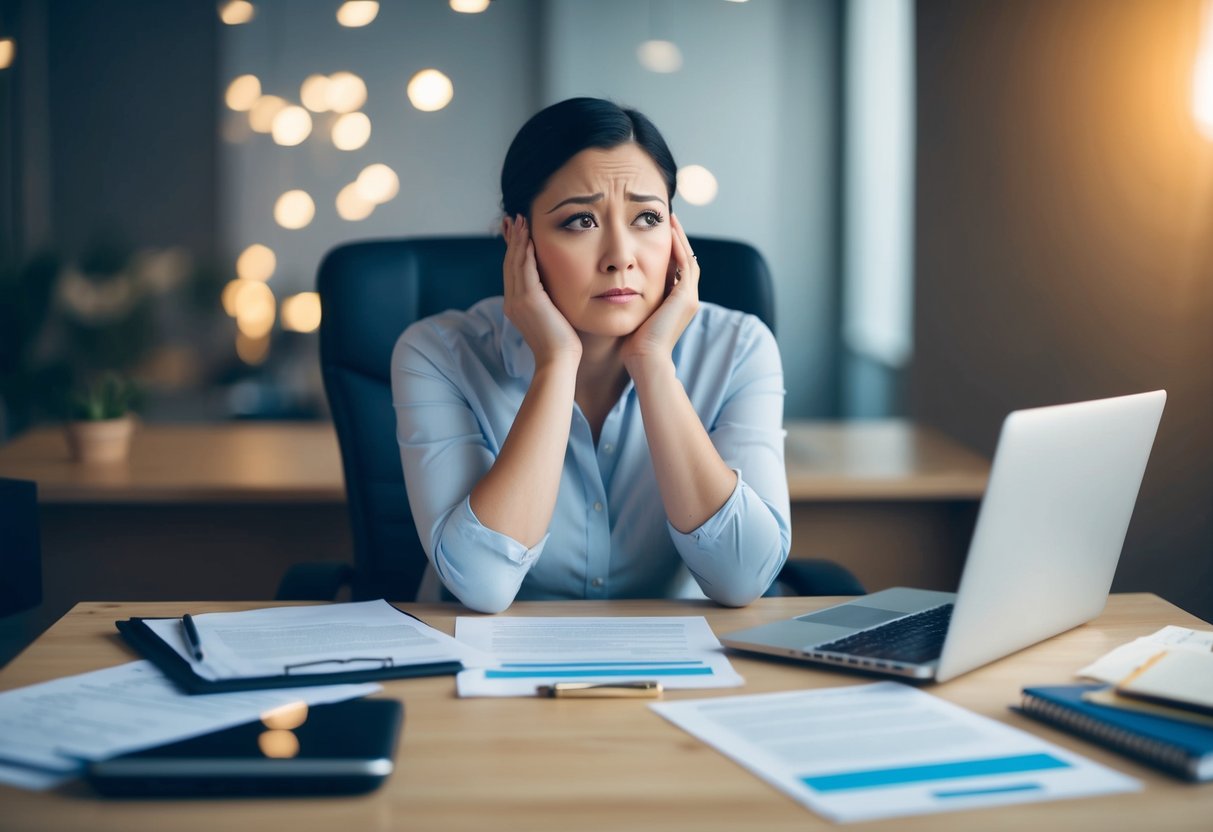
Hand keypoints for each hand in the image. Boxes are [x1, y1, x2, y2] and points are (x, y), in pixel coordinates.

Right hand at [501, 215, 581, 368]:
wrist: (558, 360)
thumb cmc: (561, 344)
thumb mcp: (551, 317)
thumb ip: (548, 302)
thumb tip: (553, 293)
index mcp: (515, 306)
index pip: (512, 271)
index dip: (513, 250)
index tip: (516, 232)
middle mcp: (511, 301)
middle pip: (509, 263)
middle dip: (512, 239)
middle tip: (514, 218)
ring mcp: (517, 300)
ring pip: (514, 262)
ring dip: (518, 239)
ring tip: (520, 220)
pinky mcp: (528, 299)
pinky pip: (524, 268)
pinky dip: (525, 251)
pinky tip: (529, 237)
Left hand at [621, 213, 698, 372]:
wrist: (645, 360)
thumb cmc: (633, 346)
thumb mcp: (634, 316)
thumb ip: (632, 301)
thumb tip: (614, 289)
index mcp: (677, 305)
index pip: (677, 270)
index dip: (670, 251)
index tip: (657, 234)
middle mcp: (688, 299)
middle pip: (687, 261)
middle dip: (678, 240)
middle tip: (668, 219)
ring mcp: (690, 298)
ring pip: (689, 259)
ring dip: (680, 238)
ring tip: (670, 219)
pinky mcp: (685, 296)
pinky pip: (685, 264)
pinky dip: (678, 247)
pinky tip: (668, 232)